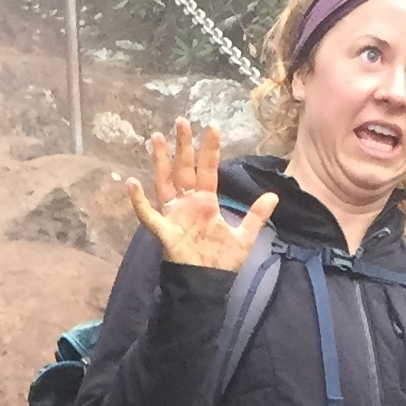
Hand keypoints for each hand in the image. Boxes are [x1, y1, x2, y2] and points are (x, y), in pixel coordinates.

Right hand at [127, 120, 279, 268]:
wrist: (207, 284)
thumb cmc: (221, 261)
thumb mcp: (244, 238)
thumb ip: (256, 216)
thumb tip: (274, 195)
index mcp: (207, 201)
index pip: (208, 169)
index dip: (210, 150)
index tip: (212, 127)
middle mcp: (188, 203)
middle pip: (184, 168)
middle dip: (183, 146)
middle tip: (181, 121)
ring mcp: (174, 214)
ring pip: (165, 181)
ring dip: (160, 161)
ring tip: (157, 138)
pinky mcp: (164, 230)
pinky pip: (148, 213)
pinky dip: (138, 200)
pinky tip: (131, 183)